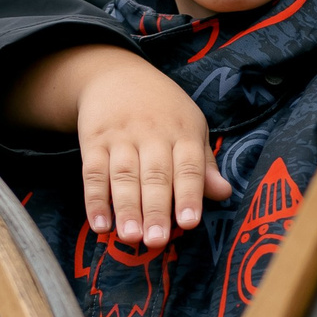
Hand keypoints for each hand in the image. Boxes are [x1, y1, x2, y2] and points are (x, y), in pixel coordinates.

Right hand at [6, 45, 229, 249]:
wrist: (115, 75)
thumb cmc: (163, 110)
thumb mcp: (191, 128)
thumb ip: (204, 165)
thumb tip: (224, 193)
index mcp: (182, 132)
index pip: (189, 167)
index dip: (189, 195)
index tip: (189, 222)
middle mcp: (152, 133)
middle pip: (155, 175)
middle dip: (155, 209)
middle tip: (156, 240)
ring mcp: (120, 137)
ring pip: (123, 175)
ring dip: (126, 208)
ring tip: (130, 237)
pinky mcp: (93, 140)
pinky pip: (92, 172)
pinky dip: (94, 200)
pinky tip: (99, 225)